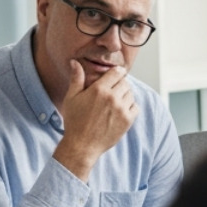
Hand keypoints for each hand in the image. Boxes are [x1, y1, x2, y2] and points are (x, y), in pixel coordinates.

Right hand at [56, 60, 137, 178]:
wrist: (82, 145)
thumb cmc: (74, 121)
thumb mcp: (72, 98)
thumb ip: (76, 78)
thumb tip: (75, 62)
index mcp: (99, 90)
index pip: (117, 72)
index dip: (117, 72)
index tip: (115, 75)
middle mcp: (112, 98)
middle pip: (125, 82)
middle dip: (120, 84)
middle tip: (112, 90)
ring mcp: (121, 110)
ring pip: (130, 94)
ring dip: (124, 95)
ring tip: (114, 101)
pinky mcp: (128, 120)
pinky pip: (135, 107)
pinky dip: (130, 106)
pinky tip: (120, 110)